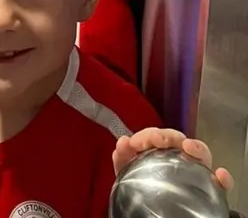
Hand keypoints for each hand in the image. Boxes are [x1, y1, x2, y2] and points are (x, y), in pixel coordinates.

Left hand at [113, 128, 233, 191]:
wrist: (150, 213)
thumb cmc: (142, 190)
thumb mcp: (128, 173)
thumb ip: (123, 158)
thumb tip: (122, 141)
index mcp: (161, 151)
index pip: (158, 136)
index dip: (147, 134)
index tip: (134, 142)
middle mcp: (180, 158)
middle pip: (179, 140)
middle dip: (168, 135)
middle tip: (157, 139)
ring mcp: (196, 173)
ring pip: (202, 154)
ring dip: (196, 147)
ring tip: (188, 147)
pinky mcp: (210, 191)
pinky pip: (221, 184)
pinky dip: (223, 178)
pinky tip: (220, 176)